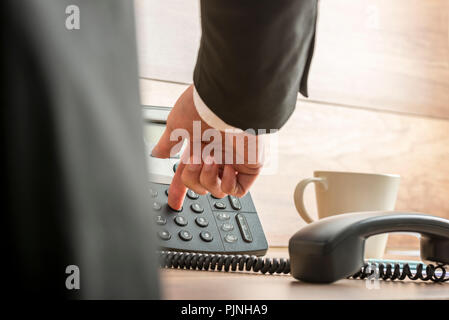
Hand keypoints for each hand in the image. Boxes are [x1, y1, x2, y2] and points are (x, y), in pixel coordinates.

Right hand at [151, 85, 262, 209]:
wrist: (228, 103)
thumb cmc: (202, 109)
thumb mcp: (176, 125)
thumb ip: (167, 143)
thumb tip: (156, 153)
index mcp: (198, 146)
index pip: (187, 173)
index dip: (180, 189)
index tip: (174, 202)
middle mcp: (216, 154)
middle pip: (199, 185)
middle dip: (192, 177)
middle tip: (195, 159)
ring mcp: (233, 161)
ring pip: (216, 190)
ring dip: (209, 178)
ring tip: (212, 159)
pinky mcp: (249, 167)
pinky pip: (237, 191)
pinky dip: (229, 183)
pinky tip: (228, 167)